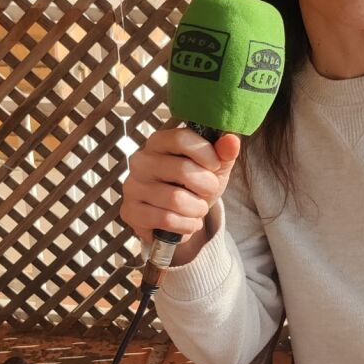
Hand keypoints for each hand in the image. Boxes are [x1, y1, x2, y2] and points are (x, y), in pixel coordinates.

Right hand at [121, 127, 240, 246]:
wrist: (180, 215)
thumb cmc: (196, 183)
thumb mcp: (214, 166)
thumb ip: (224, 152)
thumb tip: (232, 140)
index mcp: (159, 141)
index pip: (182, 139)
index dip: (206, 154)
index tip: (215, 166)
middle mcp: (141, 160)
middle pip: (182, 169)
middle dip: (206, 185)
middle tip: (209, 190)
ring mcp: (133, 186)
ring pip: (175, 199)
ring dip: (197, 208)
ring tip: (199, 208)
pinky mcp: (131, 211)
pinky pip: (166, 220)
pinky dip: (186, 225)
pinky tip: (188, 222)